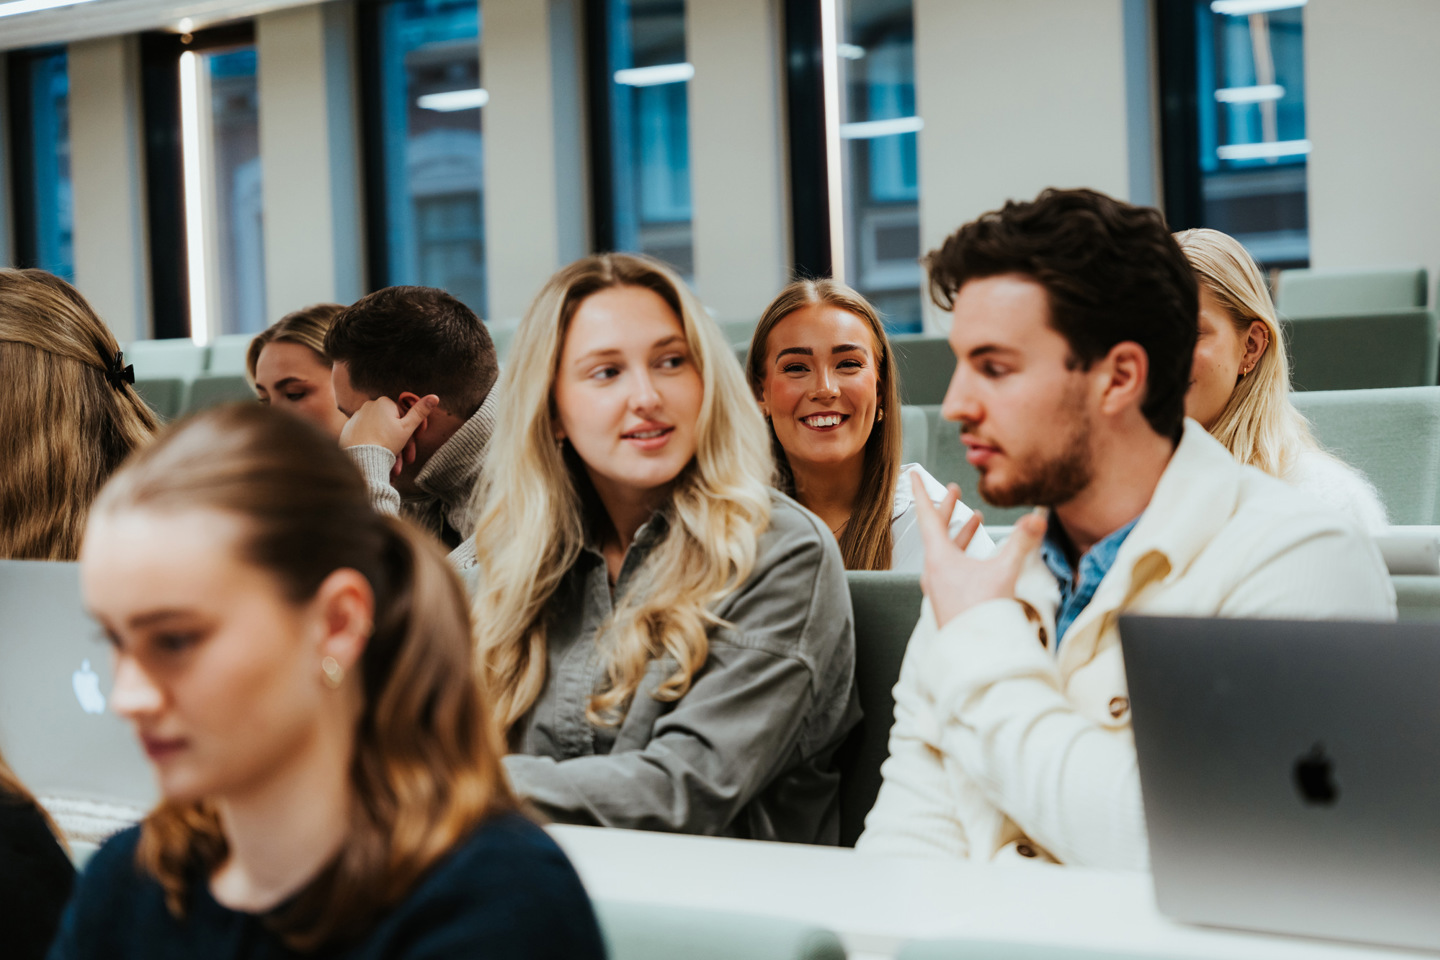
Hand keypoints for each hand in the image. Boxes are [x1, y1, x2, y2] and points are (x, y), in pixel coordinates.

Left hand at [339, 395, 439, 477]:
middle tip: (406, 460)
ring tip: (393, 467)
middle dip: (401, 445)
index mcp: (384, 402)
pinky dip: (374, 447)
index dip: (412, 431)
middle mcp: (368, 406)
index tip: (415, 443)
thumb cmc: (386, 443)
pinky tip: (379, 460)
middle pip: (391, 426)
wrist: (361, 459)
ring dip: (390, 449)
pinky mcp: (349, 429)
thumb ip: (420, 412)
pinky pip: (367, 437)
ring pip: (380, 433)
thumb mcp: (407, 428)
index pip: (403, 415)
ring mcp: (357, 417)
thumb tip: (435, 397)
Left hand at [912, 472, 1046, 628]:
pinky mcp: (948, 599)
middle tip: (951, 492)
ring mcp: (939, 586)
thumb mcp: (1004, 570)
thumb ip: (1021, 541)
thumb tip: (1037, 517)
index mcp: (939, 557)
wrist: (974, 651)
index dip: (921, 492)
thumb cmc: (980, 614)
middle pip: (936, 531)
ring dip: (958, 533)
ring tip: (973, 521)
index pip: (926, 515)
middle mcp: (934, 570)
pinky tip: (977, 558)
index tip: (912, 474)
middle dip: (945, 509)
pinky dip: (962, 553)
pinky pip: (951, 567)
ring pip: (945, 550)